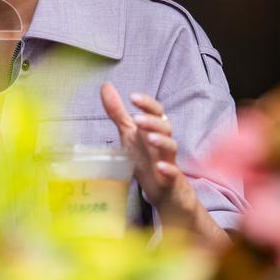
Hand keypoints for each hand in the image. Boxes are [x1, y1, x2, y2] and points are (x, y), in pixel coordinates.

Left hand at [99, 82, 197, 224]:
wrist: (163, 192)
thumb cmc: (146, 159)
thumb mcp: (129, 134)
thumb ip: (118, 112)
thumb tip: (106, 86)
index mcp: (154, 130)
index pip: (157, 112)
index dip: (147, 104)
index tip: (132, 97)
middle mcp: (163, 144)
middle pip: (166, 127)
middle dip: (153, 121)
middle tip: (137, 119)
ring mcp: (169, 162)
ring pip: (172, 148)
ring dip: (162, 141)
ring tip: (149, 138)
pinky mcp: (171, 181)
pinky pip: (174, 174)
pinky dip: (168, 169)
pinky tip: (160, 167)